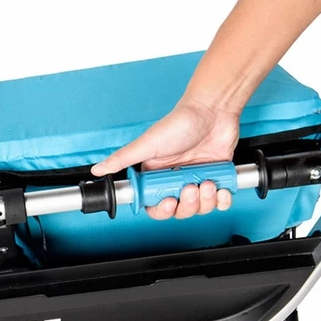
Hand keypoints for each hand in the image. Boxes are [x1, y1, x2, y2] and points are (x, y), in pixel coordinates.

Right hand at [91, 99, 239, 218]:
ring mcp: (197, 180)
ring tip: (206, 181)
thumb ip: (122, 159)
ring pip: (200, 208)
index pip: (155, 204)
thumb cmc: (181, 122)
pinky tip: (219, 187)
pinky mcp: (217, 178)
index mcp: (156, 175)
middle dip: (187, 204)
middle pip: (179, 211)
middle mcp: (176, 180)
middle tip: (190, 187)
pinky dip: (222, 200)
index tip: (168, 201)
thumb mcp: (147, 143)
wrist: (213, 110)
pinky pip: (220, 202)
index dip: (162, 209)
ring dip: (205, 200)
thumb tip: (98, 169)